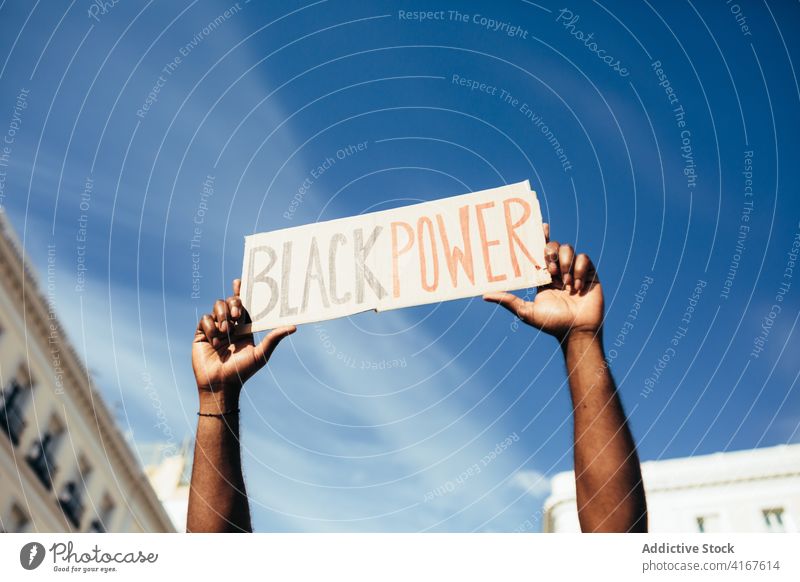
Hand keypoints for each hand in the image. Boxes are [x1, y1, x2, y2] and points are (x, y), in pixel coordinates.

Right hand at [192, 279, 295, 399]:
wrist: (220, 385)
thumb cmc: (242, 372)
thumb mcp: (260, 354)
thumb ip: (274, 338)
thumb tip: (294, 326)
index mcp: (245, 327)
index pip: (244, 305)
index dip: (241, 291)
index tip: (240, 281)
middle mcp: (231, 325)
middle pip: (230, 301)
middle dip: (233, 303)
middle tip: (236, 314)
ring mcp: (216, 328)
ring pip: (217, 307)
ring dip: (222, 316)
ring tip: (226, 332)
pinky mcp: (202, 333)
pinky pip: (205, 319)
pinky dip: (211, 327)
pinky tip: (215, 341)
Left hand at [483, 224, 602, 340]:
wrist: (577, 332)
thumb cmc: (551, 324)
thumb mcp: (526, 311)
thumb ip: (507, 300)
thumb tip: (484, 295)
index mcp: (543, 277)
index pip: (539, 251)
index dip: (540, 237)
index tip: (540, 226)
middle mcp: (557, 271)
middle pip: (553, 247)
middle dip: (550, 252)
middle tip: (550, 269)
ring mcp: (573, 271)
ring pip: (568, 249)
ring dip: (564, 263)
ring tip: (565, 282)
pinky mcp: (589, 273)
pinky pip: (584, 258)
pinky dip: (579, 270)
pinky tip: (577, 286)